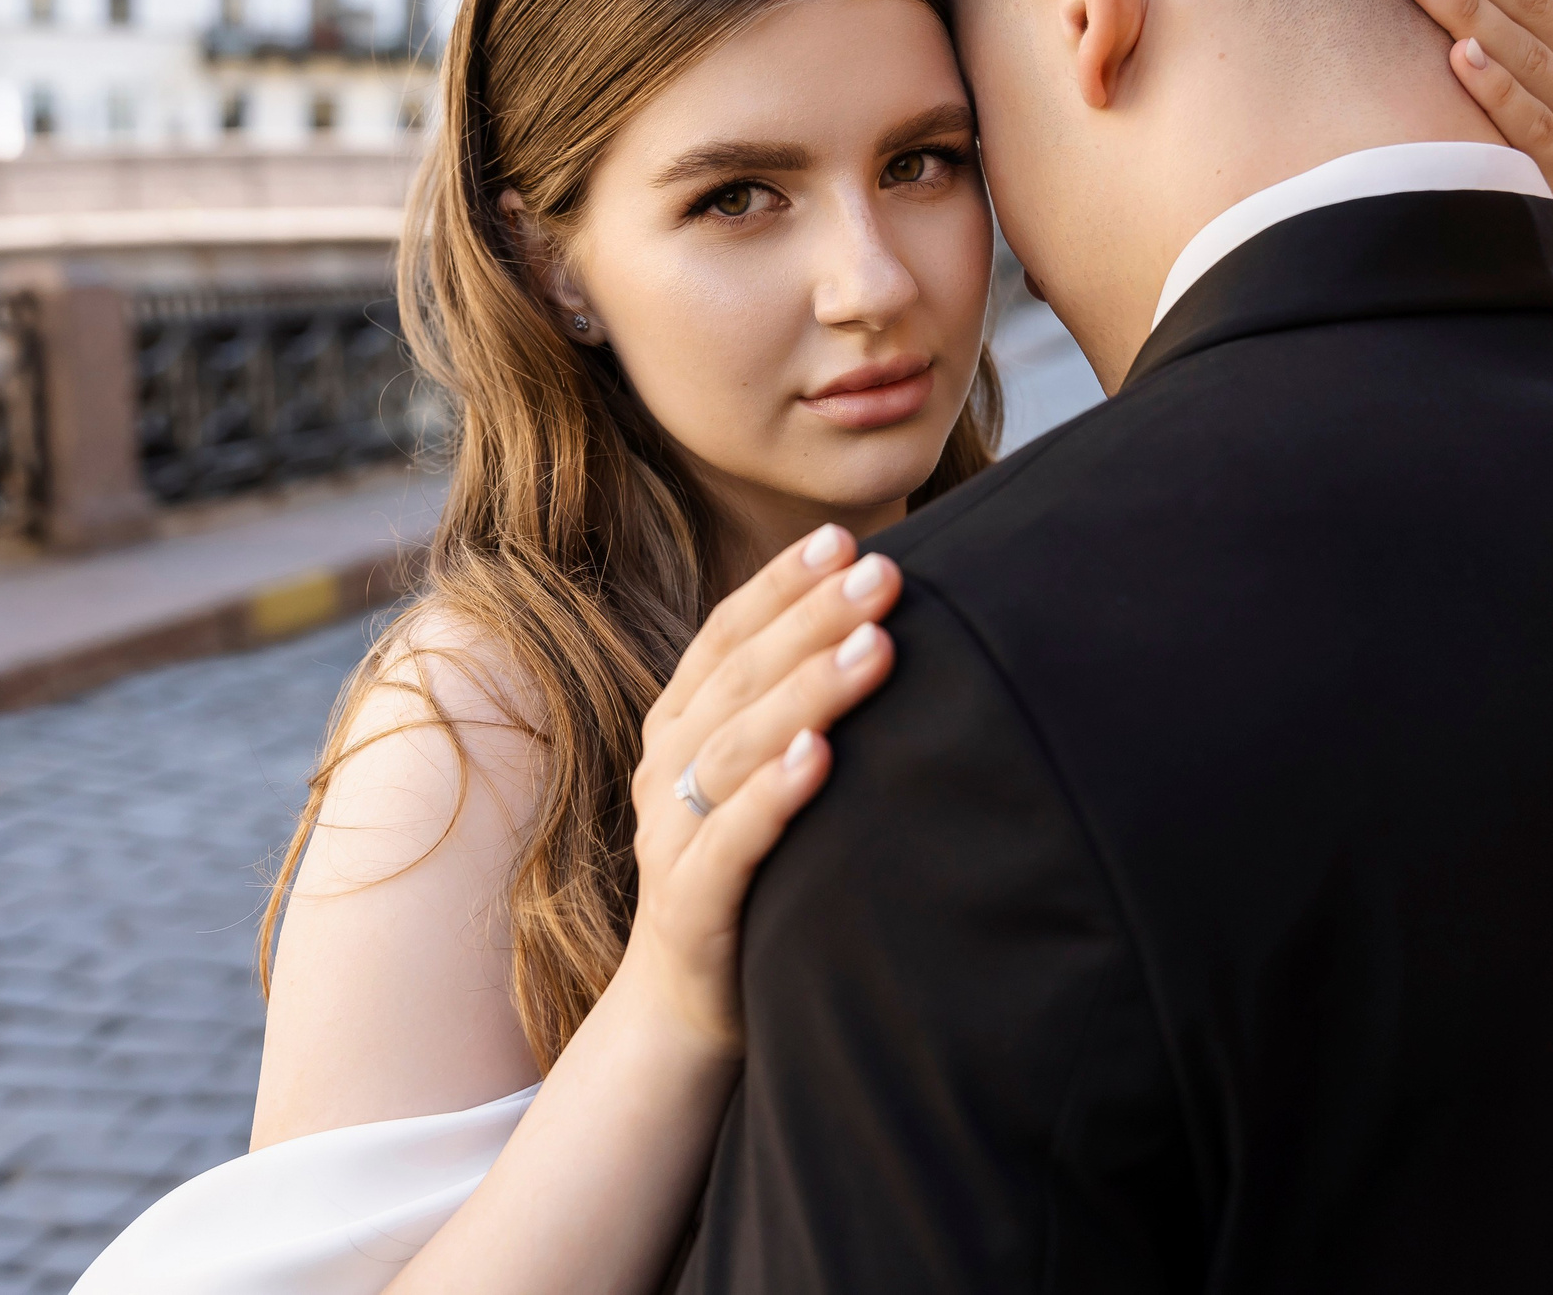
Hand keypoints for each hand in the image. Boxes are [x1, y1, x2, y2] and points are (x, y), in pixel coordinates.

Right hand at [620, 524, 900, 1058]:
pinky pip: (728, 841)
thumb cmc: (755, 878)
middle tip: (881, 574)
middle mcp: (666, 770)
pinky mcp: (690, 905)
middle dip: (811, 618)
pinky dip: (772, 795)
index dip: (780, 585)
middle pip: (738, 678)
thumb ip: (797, 715)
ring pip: (734, 747)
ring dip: (806, 691)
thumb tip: (886, 629)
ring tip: (873, 646)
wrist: (688, 1013)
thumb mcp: (765, 784)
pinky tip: (820, 758)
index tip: (845, 539)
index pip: (727, 636)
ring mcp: (671, 836)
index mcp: (681, 729)